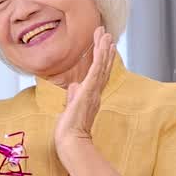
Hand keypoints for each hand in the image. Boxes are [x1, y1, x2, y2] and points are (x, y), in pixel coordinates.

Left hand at [54, 26, 114, 151]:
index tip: (104, 45)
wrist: (71, 142)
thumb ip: (74, 95)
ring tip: (106, 34)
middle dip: (104, 49)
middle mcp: (95, 92)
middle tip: (106, 33)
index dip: (102, 59)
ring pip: (101, 66)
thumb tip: (74, 86)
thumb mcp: (71, 108)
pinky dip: (100, 57)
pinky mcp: (89, 91)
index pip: (98, 73)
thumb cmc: (69, 130)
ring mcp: (93, 91)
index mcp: (91, 96)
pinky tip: (103, 46)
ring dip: (104, 49)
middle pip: (103, 66)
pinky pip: (96, 71)